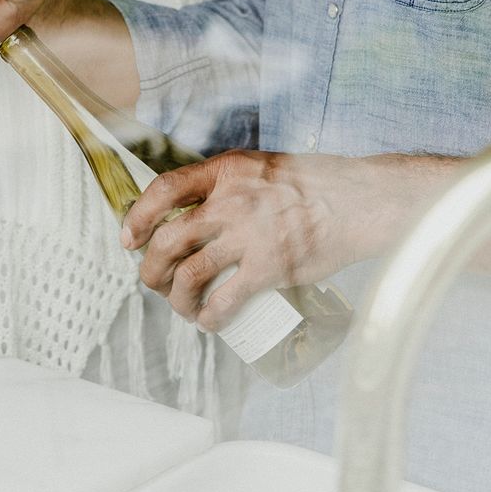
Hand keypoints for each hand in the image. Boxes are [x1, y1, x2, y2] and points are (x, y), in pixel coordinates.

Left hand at [120, 150, 400, 331]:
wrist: (361, 202)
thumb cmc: (315, 185)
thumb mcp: (262, 168)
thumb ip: (229, 185)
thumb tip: (194, 209)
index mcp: (227, 171)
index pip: (165, 190)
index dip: (138, 217)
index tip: (129, 238)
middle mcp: (231, 202)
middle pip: (169, 239)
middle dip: (151, 268)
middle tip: (153, 282)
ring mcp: (249, 235)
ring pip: (189, 274)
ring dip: (176, 299)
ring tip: (182, 307)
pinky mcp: (270, 267)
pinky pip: (225, 300)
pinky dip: (210, 317)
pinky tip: (210, 323)